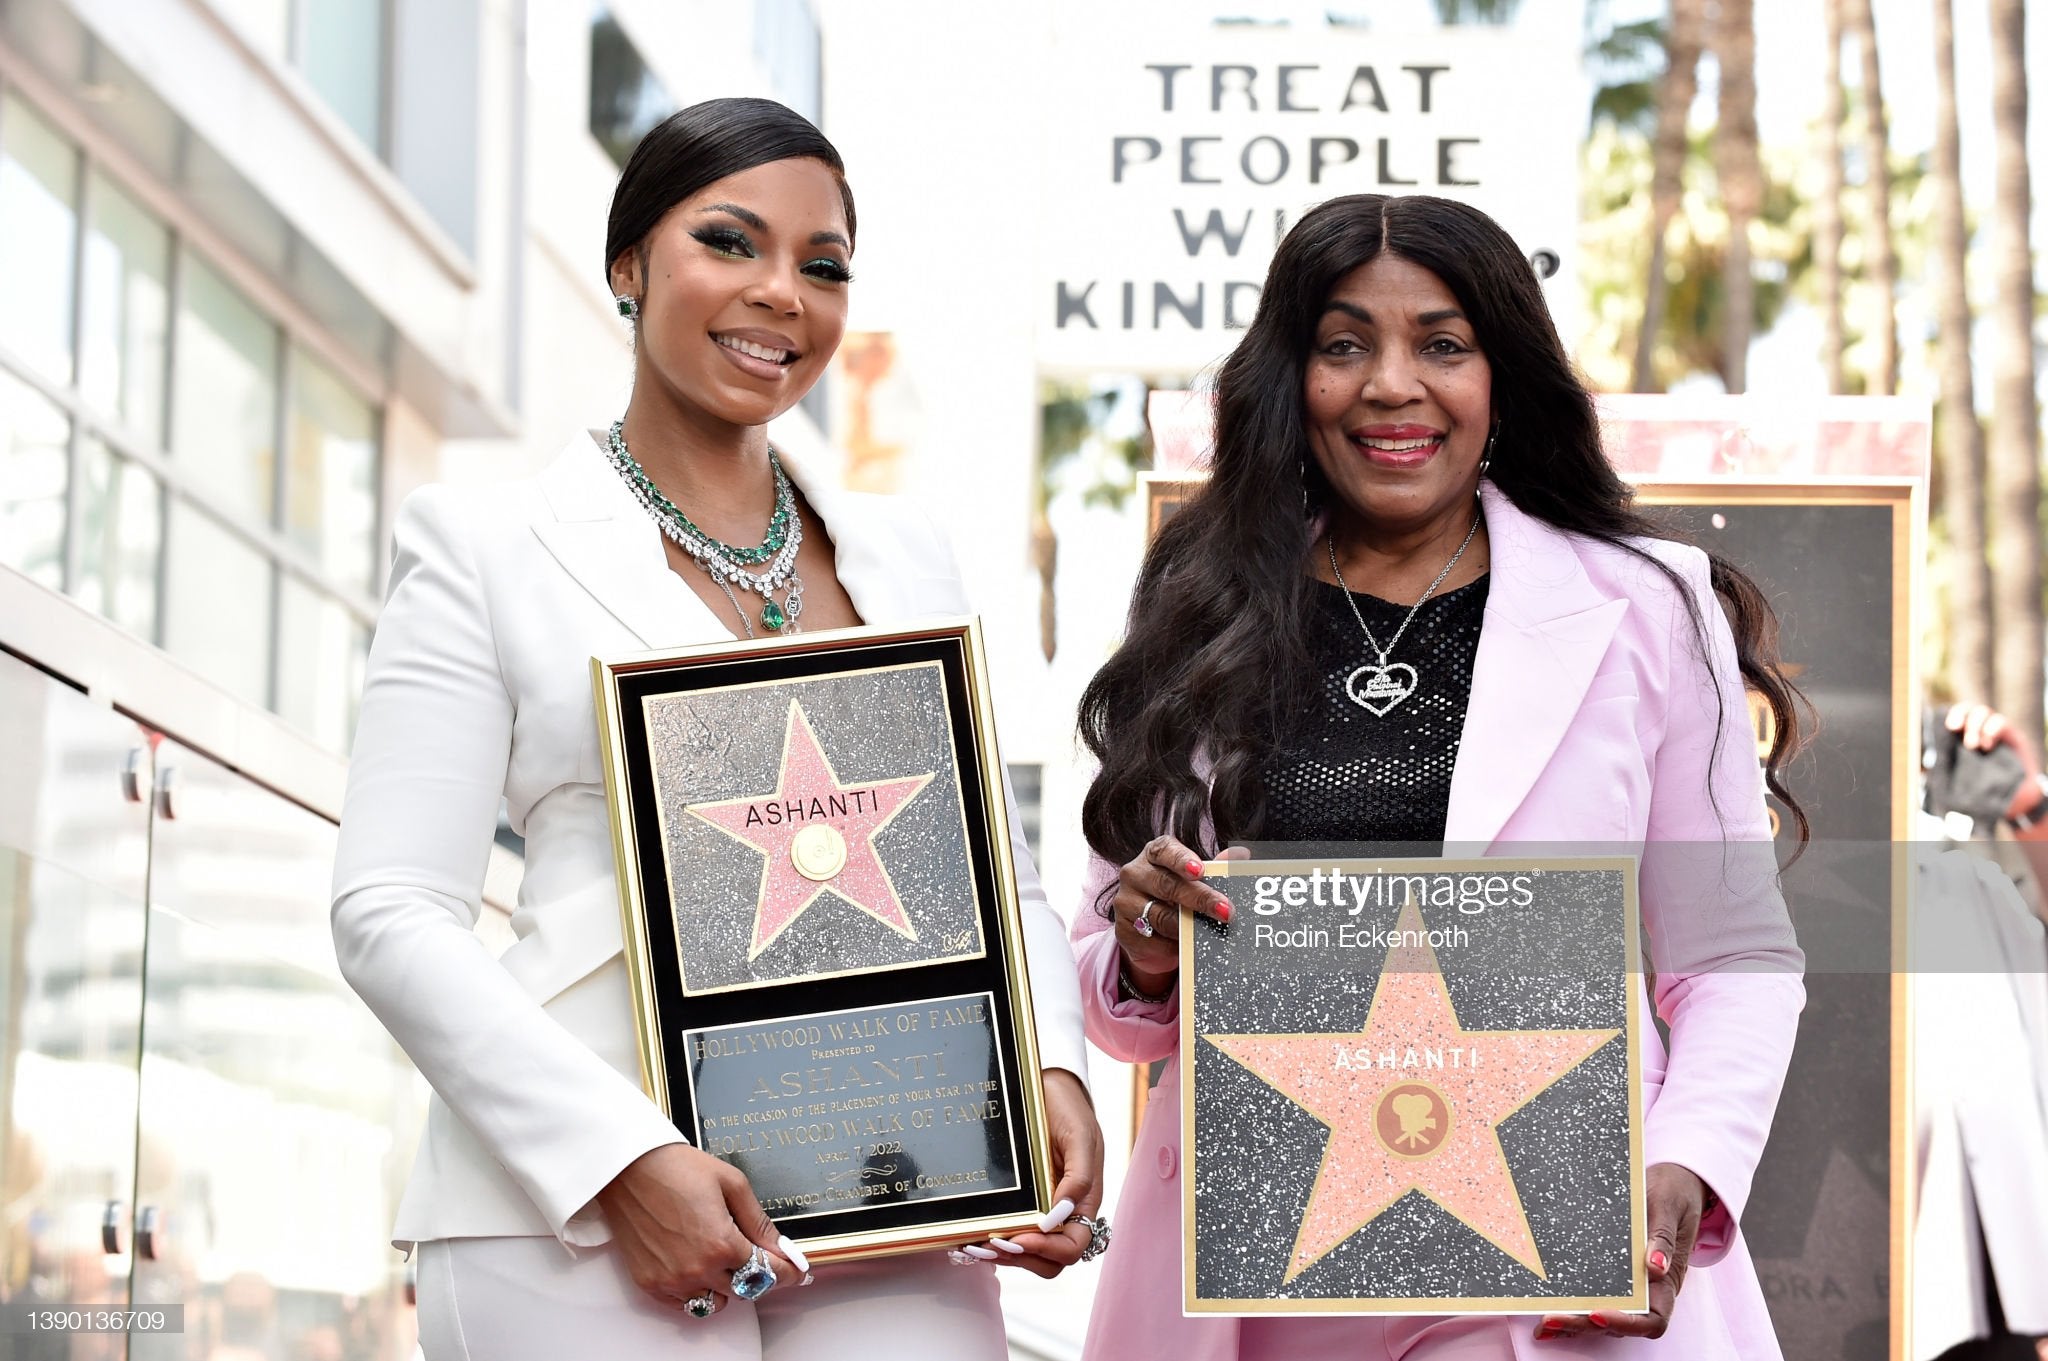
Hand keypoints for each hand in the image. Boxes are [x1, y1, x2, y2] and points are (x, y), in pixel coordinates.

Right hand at [596, 1142, 800, 1313]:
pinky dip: (697, 1291)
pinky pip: (685, 1304)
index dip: (788, 1273)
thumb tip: (781, 1248)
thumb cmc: (677, 1168)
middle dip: (756, 1273)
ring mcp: (672, 1280)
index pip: (767, 1273)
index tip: (797, 1272)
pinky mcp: (650, 1284)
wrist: (628, 1168)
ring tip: (721, 1257)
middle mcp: (698, 1269)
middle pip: (744, 1289)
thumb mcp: (732, 1184)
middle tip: (753, 1253)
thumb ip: (759, 1222)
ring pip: (715, 1302)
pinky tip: (697, 1265)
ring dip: (726, 1285)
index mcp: (723, 1244)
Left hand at [961, 1069, 1105, 1277]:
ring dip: (1001, 1257)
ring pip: (1026, 1254)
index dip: (1047, 1250)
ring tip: (973, 1247)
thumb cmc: (1068, 1109)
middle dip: (1019, 1259)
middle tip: (989, 1245)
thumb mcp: (1080, 1136)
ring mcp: (1040, 1210)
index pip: (1072, 1246)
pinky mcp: (1019, 1203)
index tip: (1021, 1236)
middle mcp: (1062, 1214)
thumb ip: (1079, 1176)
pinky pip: (1008, 1233)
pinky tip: (969, 1238)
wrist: (1049, 1087)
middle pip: (1048, 1261)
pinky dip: (990, 1242)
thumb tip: (1061, 1213)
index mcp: (1082, 1202)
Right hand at [1112, 836, 1244, 995]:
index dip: (1182, 859)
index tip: (1200, 870)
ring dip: (1188, 926)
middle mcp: (1135, 873)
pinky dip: (1171, 944)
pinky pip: (1151, 939)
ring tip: (1210, 932)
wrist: (1151, 933)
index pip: (1164, 850)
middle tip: (1226, 910)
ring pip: (1159, 915)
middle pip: (1167, 885)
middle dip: (1199, 898)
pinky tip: (1184, 946)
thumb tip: (1240, 854)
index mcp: (1154, 854)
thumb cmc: (1176, 897)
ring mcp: (1125, 901)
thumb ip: (1216, 868)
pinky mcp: (1122, 929)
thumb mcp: (1195, 881)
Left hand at [1534, 1162, 1705, 1340]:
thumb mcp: (1669, 1206)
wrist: (1673, 1182)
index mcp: (1668, 1279)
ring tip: (1545, 1325)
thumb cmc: (1674, 1193)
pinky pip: (1595, 1296)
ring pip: (1604, 1316)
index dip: (1626, 1322)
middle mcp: (1649, 1289)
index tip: (1597, 1313)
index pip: (1653, 1318)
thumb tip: (1656, 1266)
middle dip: (1585, 1325)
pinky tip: (1550, 1314)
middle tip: (1552, 1320)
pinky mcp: (1613, 1274)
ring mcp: (1630, 1285)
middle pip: (1620, 1322)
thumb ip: (1663, 1236)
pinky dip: (1573, 1308)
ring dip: (1575, 1323)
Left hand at [1946, 701, 2044, 821]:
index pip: (1956, 716)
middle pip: (1968, 708)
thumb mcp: (1961, 779)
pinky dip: (1992, 729)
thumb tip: (1922, 768)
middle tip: (1956, 729)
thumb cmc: (1984, 789)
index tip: (1950, 727)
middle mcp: (1980, 730)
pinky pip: (2001, 722)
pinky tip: (1987, 745)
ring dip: (1975, 725)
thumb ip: (1946, 770)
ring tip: (1973, 746)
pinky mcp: (2013, 737)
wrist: (2017, 798)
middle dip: (1961, 715)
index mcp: (1964, 738)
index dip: (1951, 715)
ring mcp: (1997, 732)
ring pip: (1983, 711)